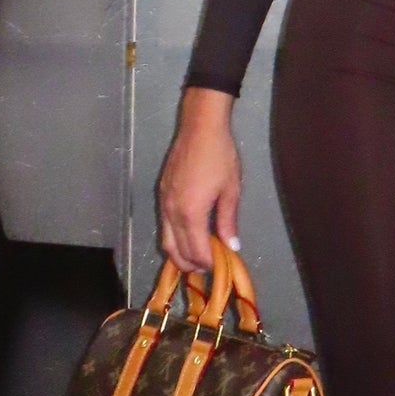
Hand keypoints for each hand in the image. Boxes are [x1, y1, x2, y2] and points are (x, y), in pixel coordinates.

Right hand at [157, 85, 241, 276]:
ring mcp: (163, 202)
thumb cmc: (220, 156)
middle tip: (207, 268)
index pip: (196, 250)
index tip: (219, 267)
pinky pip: (164, 224)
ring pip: (165, 239)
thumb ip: (228, 221)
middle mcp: (172, 211)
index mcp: (191, 213)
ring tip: (197, 257)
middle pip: (176, 250)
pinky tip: (187, 235)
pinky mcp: (161, 193)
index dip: (207, 262)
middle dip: (191, 264)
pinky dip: (173, 237)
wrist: (200, 127)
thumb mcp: (230, 190)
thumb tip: (232, 246)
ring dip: (179, 253)